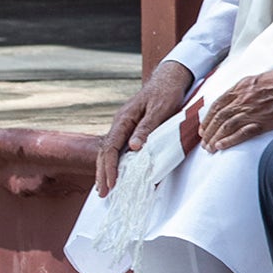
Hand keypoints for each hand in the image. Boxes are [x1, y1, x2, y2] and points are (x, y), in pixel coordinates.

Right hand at [96, 60, 193, 195]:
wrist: (169, 78)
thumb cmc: (166, 92)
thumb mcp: (160, 110)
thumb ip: (147, 128)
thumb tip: (133, 148)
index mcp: (124, 119)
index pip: (110, 147)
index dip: (109, 167)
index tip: (111, 184)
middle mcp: (120, 123)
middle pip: (105, 151)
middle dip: (103, 173)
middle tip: (103, 194)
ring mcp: (124, 126)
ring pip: (109, 150)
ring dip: (106, 169)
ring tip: (104, 188)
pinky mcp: (131, 128)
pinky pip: (119, 148)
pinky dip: (115, 162)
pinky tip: (116, 173)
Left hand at [198, 63, 272, 151]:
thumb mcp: (262, 78)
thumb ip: (249, 88)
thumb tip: (240, 98)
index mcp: (243, 86)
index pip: (218, 103)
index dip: (208, 117)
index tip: (204, 126)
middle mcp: (244, 97)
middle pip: (219, 116)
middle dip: (208, 130)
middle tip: (203, 141)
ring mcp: (253, 110)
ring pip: (226, 126)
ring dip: (215, 138)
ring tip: (209, 148)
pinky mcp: (265, 121)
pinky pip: (242, 133)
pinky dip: (229, 141)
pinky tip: (221, 147)